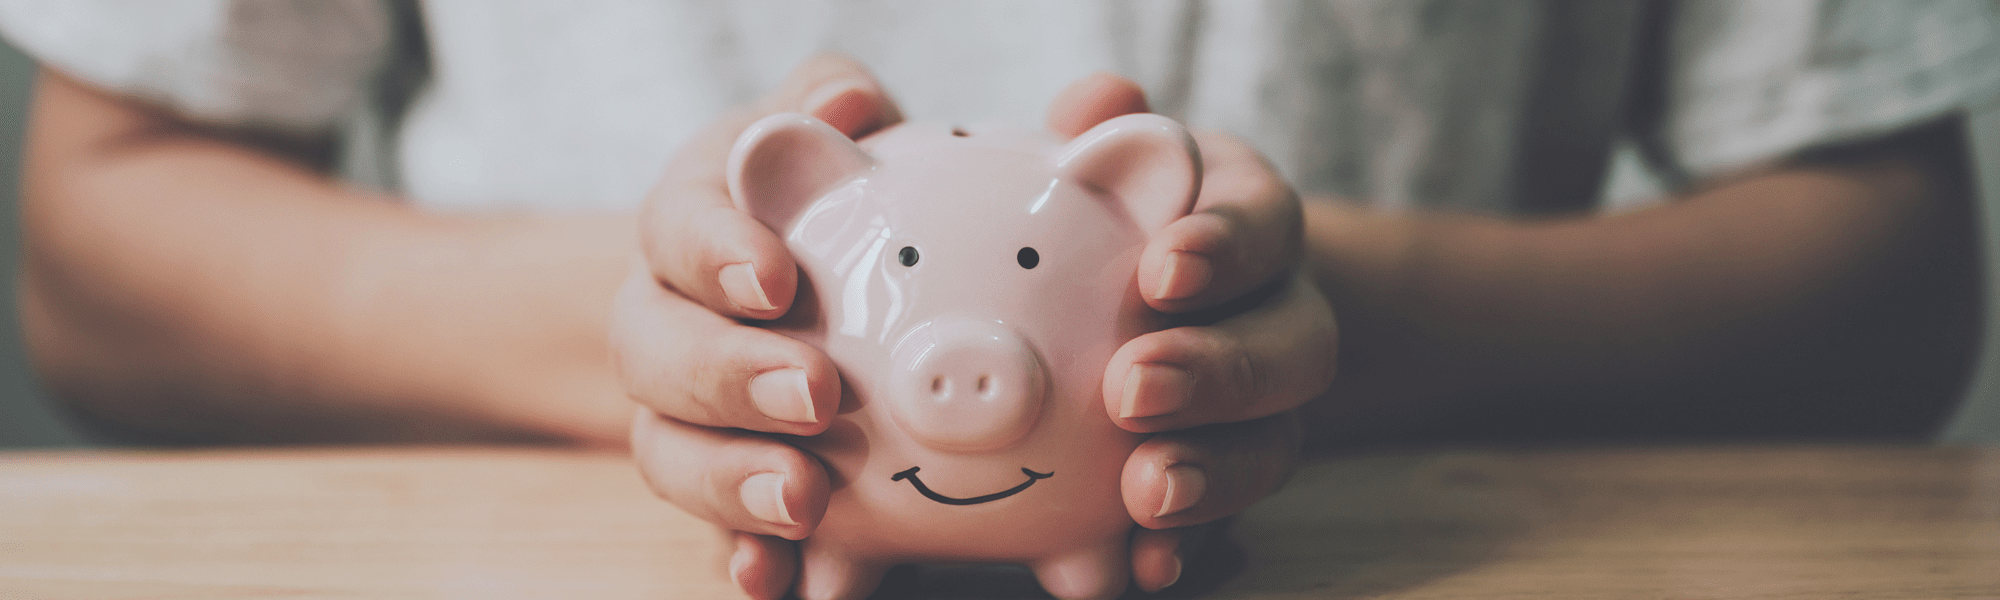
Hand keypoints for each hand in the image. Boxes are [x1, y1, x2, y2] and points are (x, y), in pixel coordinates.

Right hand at [615, 55, 900, 599]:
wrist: (777, 284)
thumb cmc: (810, 195)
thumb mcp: (816, 130)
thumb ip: (827, 102)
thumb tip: (842, 108)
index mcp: (688, 224)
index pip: (677, 228)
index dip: (716, 254)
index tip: (776, 278)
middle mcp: (663, 320)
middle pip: (657, 353)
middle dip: (729, 377)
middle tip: (815, 394)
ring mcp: (680, 413)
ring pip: (670, 453)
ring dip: (731, 482)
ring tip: (807, 499)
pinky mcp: (718, 483)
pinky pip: (712, 530)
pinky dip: (740, 556)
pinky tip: (779, 579)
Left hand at [1061, 75, 1336, 591]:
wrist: (1150, 301)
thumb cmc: (1114, 214)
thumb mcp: (1112, 160)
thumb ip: (1104, 130)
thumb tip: (1100, 105)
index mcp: (1249, 222)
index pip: (1262, 223)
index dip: (1224, 247)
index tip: (1162, 268)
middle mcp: (1279, 313)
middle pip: (1292, 346)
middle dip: (1219, 371)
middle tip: (1132, 387)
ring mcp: (1266, 408)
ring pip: (1276, 443)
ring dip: (1215, 473)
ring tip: (1147, 494)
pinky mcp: (1232, 476)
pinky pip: (1231, 521)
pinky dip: (1194, 548)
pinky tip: (1147, 570)